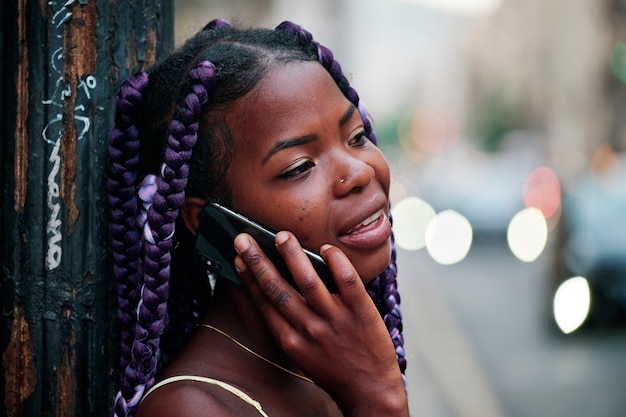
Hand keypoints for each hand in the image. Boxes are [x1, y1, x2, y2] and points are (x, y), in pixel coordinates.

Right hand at [233, 231, 408, 416]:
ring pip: (308, 281)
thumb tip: (279, 289)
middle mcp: (309, 329)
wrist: (371, 392)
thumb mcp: (304, 355)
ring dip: (292, 255)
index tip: (238, 259)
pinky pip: (346, 279)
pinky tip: (325, 249)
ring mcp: (335, 319)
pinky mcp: (360, 311)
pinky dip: (335, 260)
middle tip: (243, 240)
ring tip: (281, 236)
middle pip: (277, 289)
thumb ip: (291, 326)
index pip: (264, 303)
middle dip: (258, 262)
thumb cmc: (335, 371)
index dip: (248, 279)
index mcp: (291, 341)